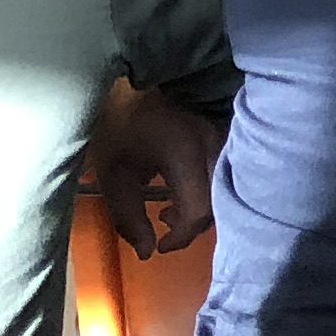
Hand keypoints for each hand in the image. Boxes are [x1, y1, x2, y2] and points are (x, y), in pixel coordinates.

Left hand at [86, 85, 220, 257]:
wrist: (133, 83)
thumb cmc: (119, 129)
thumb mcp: (113, 177)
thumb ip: (129, 219)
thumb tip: (148, 252)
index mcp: (184, 155)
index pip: (198, 210)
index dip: (181, 237)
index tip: (160, 246)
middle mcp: (211, 146)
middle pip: (216, 202)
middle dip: (191, 226)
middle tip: (163, 228)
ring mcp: (220, 137)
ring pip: (222, 188)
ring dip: (200, 209)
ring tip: (168, 212)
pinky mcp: (221, 134)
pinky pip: (222, 173)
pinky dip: (206, 192)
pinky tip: (181, 192)